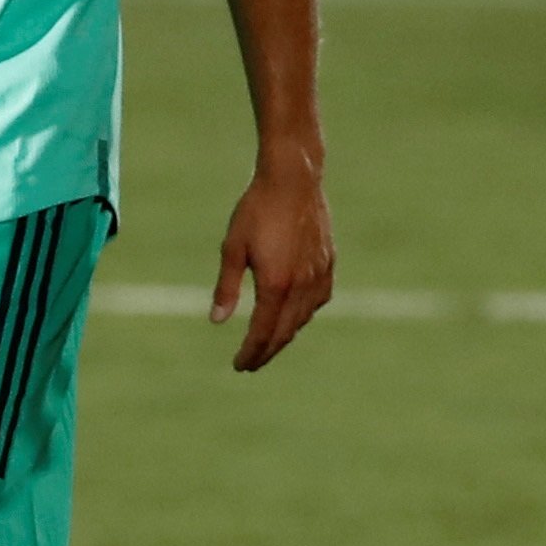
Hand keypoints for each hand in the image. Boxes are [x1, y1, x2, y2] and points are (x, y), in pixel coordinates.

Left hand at [210, 154, 333, 372]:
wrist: (293, 179)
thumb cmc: (257, 210)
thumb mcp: (232, 248)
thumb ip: (227, 287)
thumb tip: (217, 321)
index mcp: (276, 284)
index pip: (263, 333)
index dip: (250, 353)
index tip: (239, 365)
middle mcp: (301, 286)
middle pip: (284, 332)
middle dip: (267, 352)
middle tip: (251, 363)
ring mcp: (319, 275)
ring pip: (303, 319)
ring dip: (285, 334)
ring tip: (268, 341)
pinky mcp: (328, 263)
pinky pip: (318, 301)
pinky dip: (304, 314)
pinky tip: (294, 313)